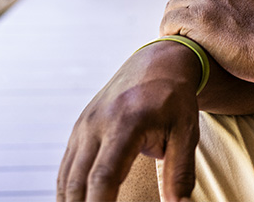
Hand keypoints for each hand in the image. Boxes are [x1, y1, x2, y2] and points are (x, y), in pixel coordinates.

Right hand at [57, 42, 200, 201]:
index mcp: (126, 122)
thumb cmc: (175, 98)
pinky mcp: (79, 129)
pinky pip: (66, 167)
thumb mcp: (186, 131)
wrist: (157, 63)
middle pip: (78, 181)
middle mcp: (97, 124)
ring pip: (66, 177)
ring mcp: (83, 126)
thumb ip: (180, 171)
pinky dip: (68, 191)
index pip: (104, 175)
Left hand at [160, 0, 253, 84]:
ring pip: (172, 9)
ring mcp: (204, 1)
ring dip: (171, 25)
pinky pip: (168, 23)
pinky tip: (174, 45)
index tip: (191, 24)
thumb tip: (237, 4)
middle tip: (178, 35)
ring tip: (174, 42)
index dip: (191, 7)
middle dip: (178, 14)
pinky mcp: (197, 20)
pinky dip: (167, 33)